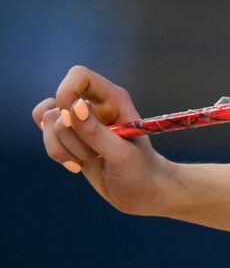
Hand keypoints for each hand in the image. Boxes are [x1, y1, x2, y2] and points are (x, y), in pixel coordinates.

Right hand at [34, 65, 178, 215]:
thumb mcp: (121, 154)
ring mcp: (80, 121)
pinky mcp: (71, 137)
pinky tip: (76, 166)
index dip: (67, 92)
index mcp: (113, 99)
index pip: (79, 75)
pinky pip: (46, 136)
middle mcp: (94, 105)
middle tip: (94, 153)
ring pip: (47, 121)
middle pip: (57, 104)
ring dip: (62, 147)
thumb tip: (73, 107)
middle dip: (69, 134)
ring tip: (88, 160)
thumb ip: (96, 132)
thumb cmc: (142, 172)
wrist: (145, 193)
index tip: (72, 118)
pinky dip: (57, 152)